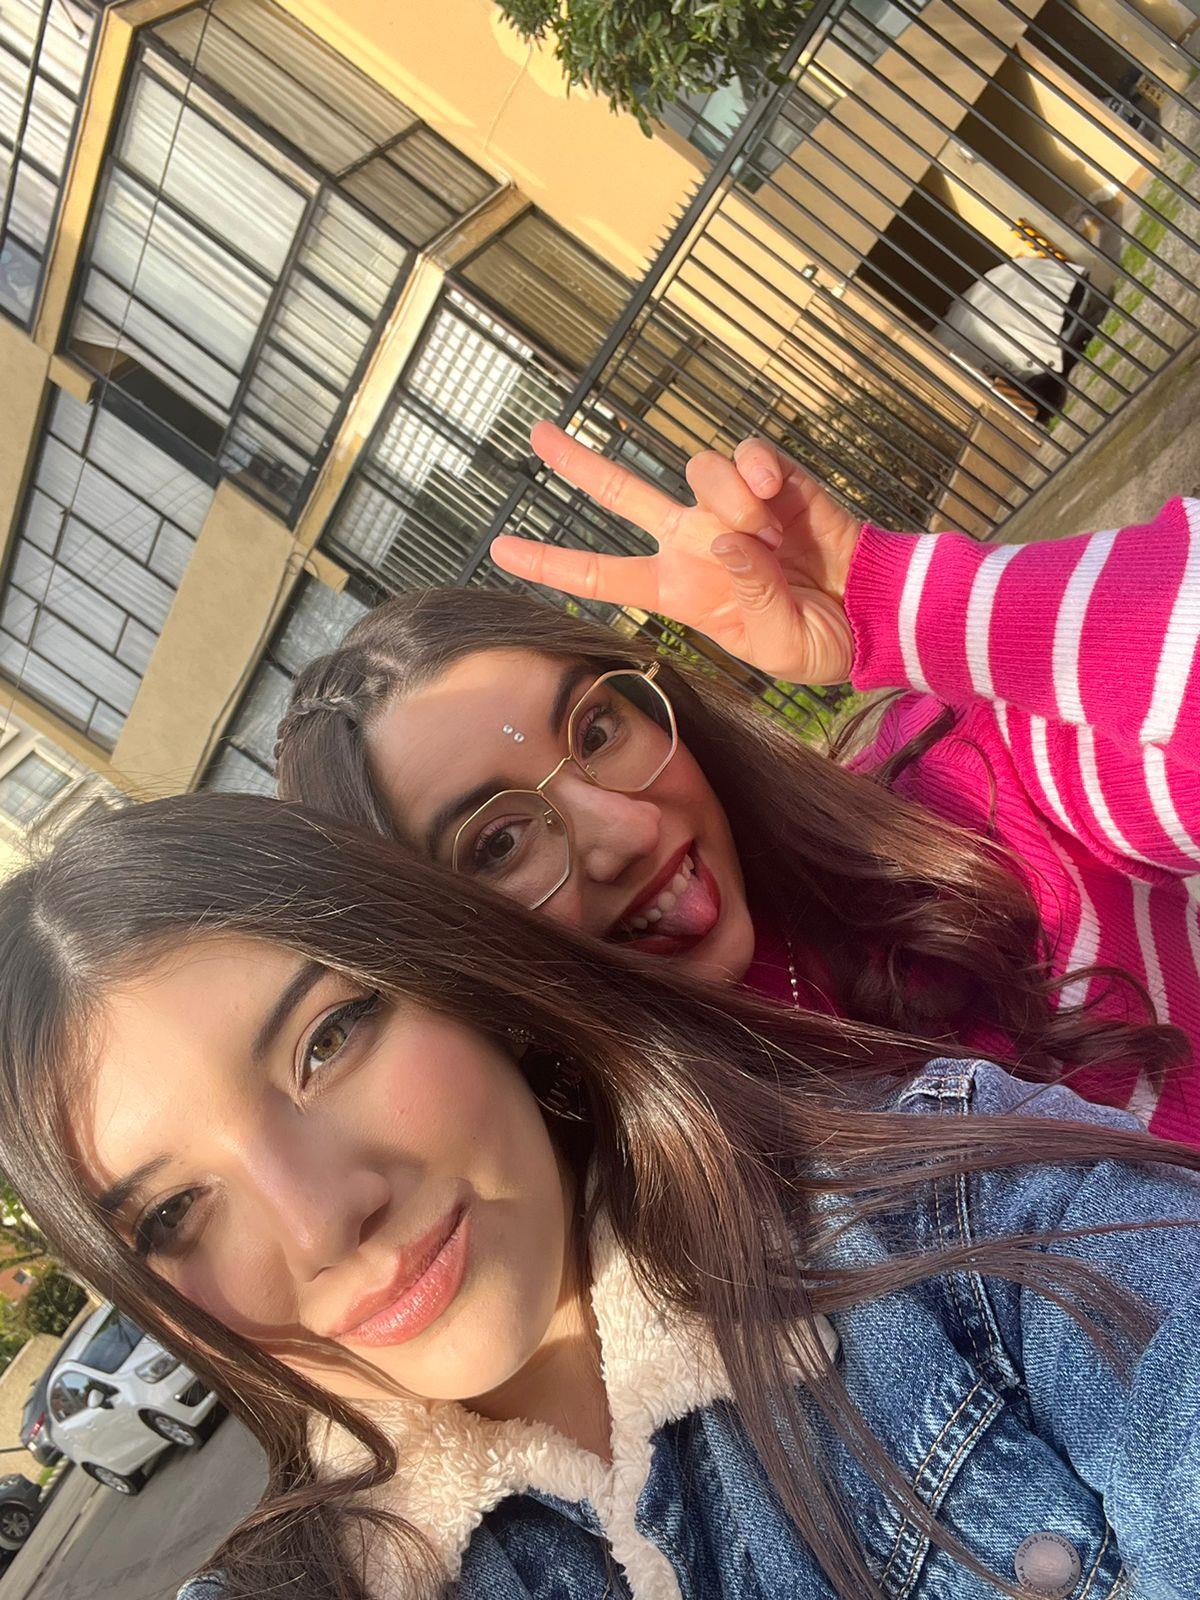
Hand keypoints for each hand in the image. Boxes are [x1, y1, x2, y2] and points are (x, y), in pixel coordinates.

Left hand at [490, 424, 861, 684]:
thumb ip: (747, 595)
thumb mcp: (775, 643)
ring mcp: (729, 505)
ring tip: (772, 537)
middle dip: (578, 462)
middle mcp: (691, 540)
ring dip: (730, 500)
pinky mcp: (773, 477)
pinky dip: (758, 469)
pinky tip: (780, 497)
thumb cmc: (818, 639)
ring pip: (696, 472)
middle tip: (538, 434)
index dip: (549, 561)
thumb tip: (726, 538)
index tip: (498, 547)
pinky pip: (746, 453)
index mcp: (678, 589)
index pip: (601, 573)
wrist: (872, 610)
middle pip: (622, 492)